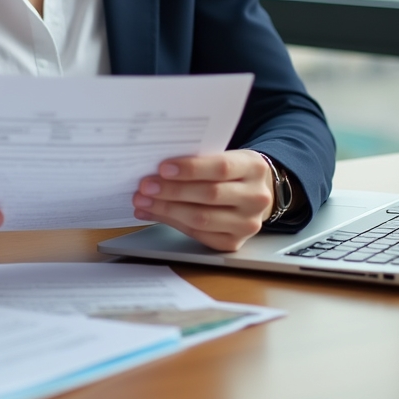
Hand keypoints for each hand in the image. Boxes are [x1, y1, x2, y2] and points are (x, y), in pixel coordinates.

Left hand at [132, 150, 273, 251]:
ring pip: (201, 219)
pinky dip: (171, 222)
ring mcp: (247, 224)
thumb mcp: (226, 155)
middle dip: (172, 191)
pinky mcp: (233, 242)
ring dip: (166, 209)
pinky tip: (153, 213)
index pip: (221, 168)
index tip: (163, 168)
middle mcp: (255, 198)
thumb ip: (200, 160)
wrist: (255, 193)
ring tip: (142, 201)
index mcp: (254, 168)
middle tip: (145, 186)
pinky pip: (198, 234)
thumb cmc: (232, 171)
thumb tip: (158, 168)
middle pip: (209, 195)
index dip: (191, 169)